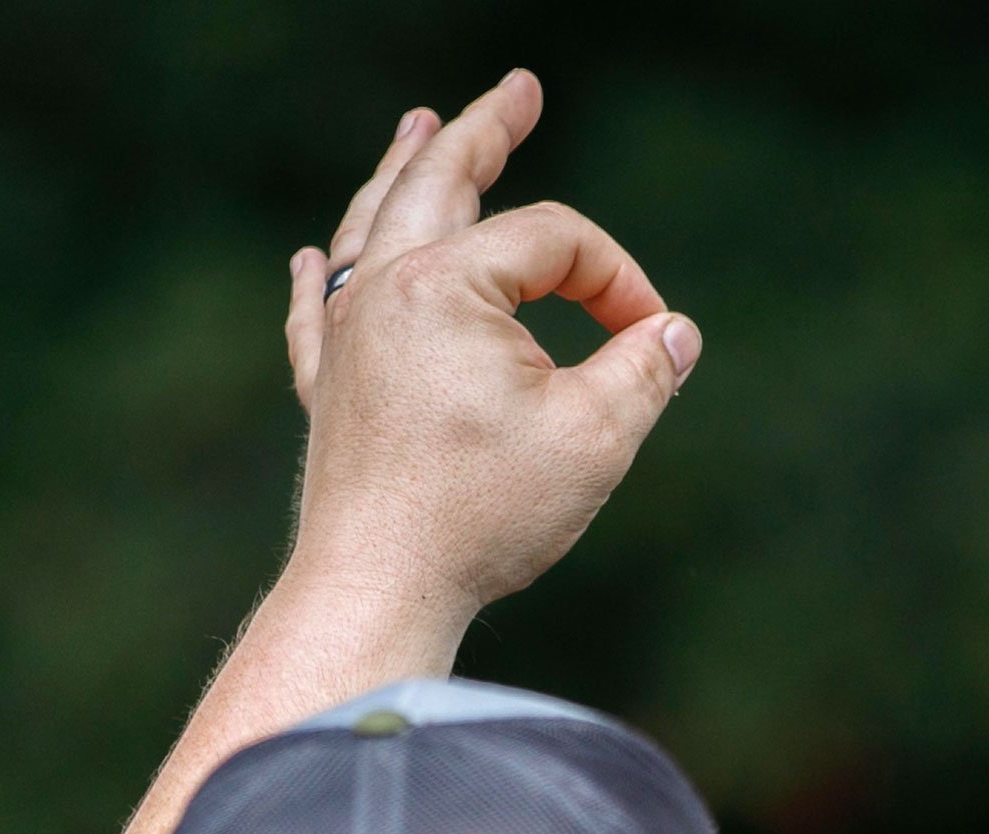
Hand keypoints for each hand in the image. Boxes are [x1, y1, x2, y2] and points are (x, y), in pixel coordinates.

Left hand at [280, 71, 700, 616]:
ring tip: (419, 125)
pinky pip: (317, 311)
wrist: (378, 587)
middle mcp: (383, 290)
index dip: (617, 279)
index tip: (649, 340)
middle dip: (485, 130)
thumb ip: (643, 370)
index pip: (554, 240)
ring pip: (371, 227)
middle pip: (440, 182)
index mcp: (447, 284)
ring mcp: (345, 338)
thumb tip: (674, 333)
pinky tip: (314, 256)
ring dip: (401, 170)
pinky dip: (323, 275)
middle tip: (518, 91)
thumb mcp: (596, 437)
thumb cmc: (482, 514)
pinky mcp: (327, 391)